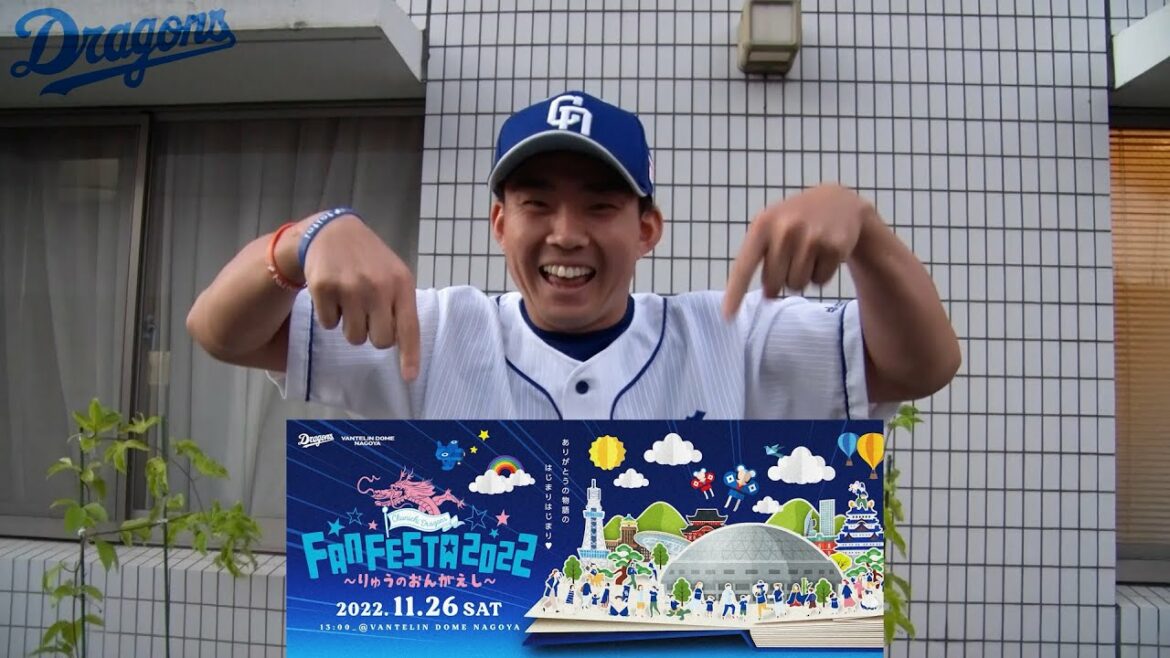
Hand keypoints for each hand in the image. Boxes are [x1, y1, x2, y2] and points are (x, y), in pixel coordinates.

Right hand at [278, 213, 419, 380]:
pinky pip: (329, 325)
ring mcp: (350, 288)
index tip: (410, 377)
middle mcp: (378, 286)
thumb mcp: (394, 275)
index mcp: (401, 284)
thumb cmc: (370, 260)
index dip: (410, 355)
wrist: (332, 232)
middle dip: (373, 335)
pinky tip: (333, 294)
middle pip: (380, 341)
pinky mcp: (324, 288)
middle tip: (367, 316)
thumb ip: (400, 306)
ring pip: (353, 337)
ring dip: (350, 326)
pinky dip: (330, 315)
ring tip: (350, 301)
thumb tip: (402, 346)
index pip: (409, 327)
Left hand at [722, 184, 874, 318]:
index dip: (735, 293)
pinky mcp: (834, 247)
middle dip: (780, 280)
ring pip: (797, 285)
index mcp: (763, 225)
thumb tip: (768, 295)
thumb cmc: (794, 221)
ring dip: (801, 277)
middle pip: (773, 284)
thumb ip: (761, 257)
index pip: (745, 266)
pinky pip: (819, 282)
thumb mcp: (771, 227)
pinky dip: (820, 275)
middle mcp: (785, 230)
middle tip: (789, 259)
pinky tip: (823, 254)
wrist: (837, 202)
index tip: (727, 316)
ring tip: (807, 253)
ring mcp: (811, 237)